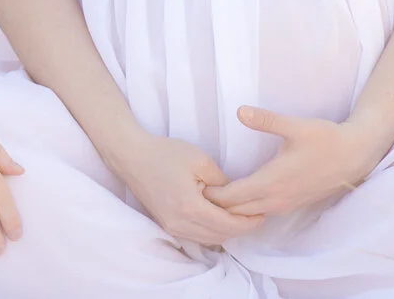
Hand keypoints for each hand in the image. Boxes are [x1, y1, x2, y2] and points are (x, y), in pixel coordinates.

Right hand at [107, 131, 264, 247]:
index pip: (229, 225)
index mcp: (191, 208)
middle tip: (255, 215)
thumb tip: (234, 196)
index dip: (248, 222)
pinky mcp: (167, 225)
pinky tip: (219, 219)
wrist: (132, 157)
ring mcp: (172, 227)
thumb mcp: (200, 160)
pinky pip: (196, 236)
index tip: (261, 214)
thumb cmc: (165, 154)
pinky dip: (211, 231)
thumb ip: (222, 182)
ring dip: (226, 231)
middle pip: (221, 236)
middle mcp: (181, 224)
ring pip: (209, 239)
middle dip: (241, 228)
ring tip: (239, 217)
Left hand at [204, 106, 387, 217]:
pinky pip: (261, 213)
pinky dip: (244, 211)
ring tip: (208, 197)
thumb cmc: (325, 139)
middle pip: (237, 211)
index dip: (211, 195)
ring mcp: (285, 204)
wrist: (355, 156)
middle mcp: (277, 198)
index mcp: (273, 181)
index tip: (191, 187)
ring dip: (229, 210)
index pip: (232, 197)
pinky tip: (234, 200)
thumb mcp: (295, 126)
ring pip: (249, 215)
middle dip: (215, 205)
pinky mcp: (292, 204)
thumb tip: (240, 110)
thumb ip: (266, 120)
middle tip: (192, 193)